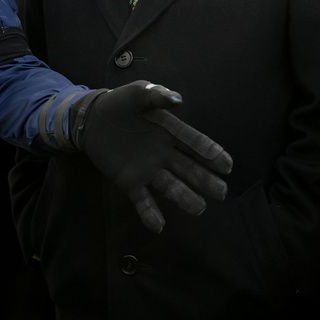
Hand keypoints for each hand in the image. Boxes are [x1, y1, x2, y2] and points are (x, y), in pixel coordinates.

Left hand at [75, 81, 232, 232]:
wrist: (93, 118)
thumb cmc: (120, 103)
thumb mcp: (138, 93)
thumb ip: (157, 96)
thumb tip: (177, 100)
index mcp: (170, 132)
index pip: (194, 144)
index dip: (211, 153)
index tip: (226, 165)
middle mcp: (164, 154)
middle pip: (189, 169)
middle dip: (206, 180)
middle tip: (222, 192)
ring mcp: (148, 170)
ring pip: (171, 187)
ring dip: (185, 198)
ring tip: (200, 209)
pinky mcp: (129, 182)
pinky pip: (142, 200)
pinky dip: (150, 214)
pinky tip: (158, 226)